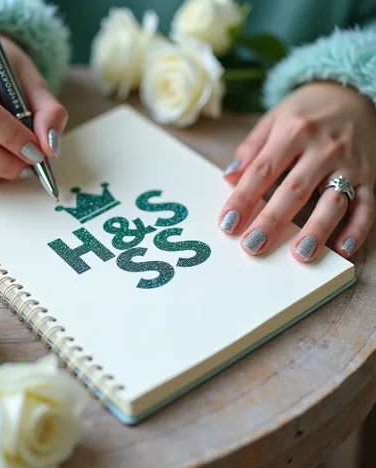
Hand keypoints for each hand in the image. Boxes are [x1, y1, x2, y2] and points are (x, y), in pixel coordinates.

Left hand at [219, 81, 375, 260]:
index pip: (262, 170)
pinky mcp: (371, 175)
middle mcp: (323, 147)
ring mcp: (349, 163)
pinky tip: (343, 249)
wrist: (354, 91)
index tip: (227, 224)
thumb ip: (252, 148)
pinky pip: (367, 205)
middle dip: (272, 220)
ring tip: (300, 256)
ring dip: (317, 230)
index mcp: (293, 131)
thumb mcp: (274, 119)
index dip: (243, 198)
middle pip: (294, 189)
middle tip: (253, 246)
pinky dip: (358, 229)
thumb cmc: (306, 111)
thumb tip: (228, 176)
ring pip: (333, 200)